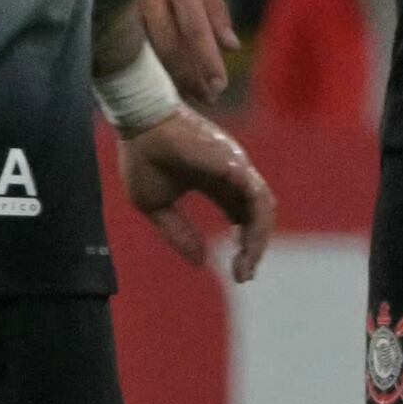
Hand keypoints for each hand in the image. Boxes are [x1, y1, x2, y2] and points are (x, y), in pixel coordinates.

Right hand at [123, 107, 277, 280]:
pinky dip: (257, 226)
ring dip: (258, 241)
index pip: (241, 215)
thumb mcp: (156, 206)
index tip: (237, 271)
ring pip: (263, 210)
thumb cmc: (143, 159)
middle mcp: (232, 175)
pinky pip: (257, 200)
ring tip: (245, 266)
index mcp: (215, 181)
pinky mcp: (236, 165)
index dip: (244, 243)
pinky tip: (245, 246)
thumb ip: (178, 232)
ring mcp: (237, 168)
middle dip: (254, 248)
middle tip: (243, 275)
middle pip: (256, 216)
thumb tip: (201, 262)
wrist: (139, 128)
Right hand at [138, 0, 239, 109]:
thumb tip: (231, 46)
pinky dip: (146, 62)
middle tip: (207, 98)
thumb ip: (216, 7)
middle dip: (188, 76)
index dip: (206, 60)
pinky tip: (157, 77)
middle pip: (168, 44)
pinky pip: (127, 40)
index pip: (194, 28)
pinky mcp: (108, 3)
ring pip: (145, 46)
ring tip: (187, 94)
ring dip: (168, 74)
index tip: (220, 87)